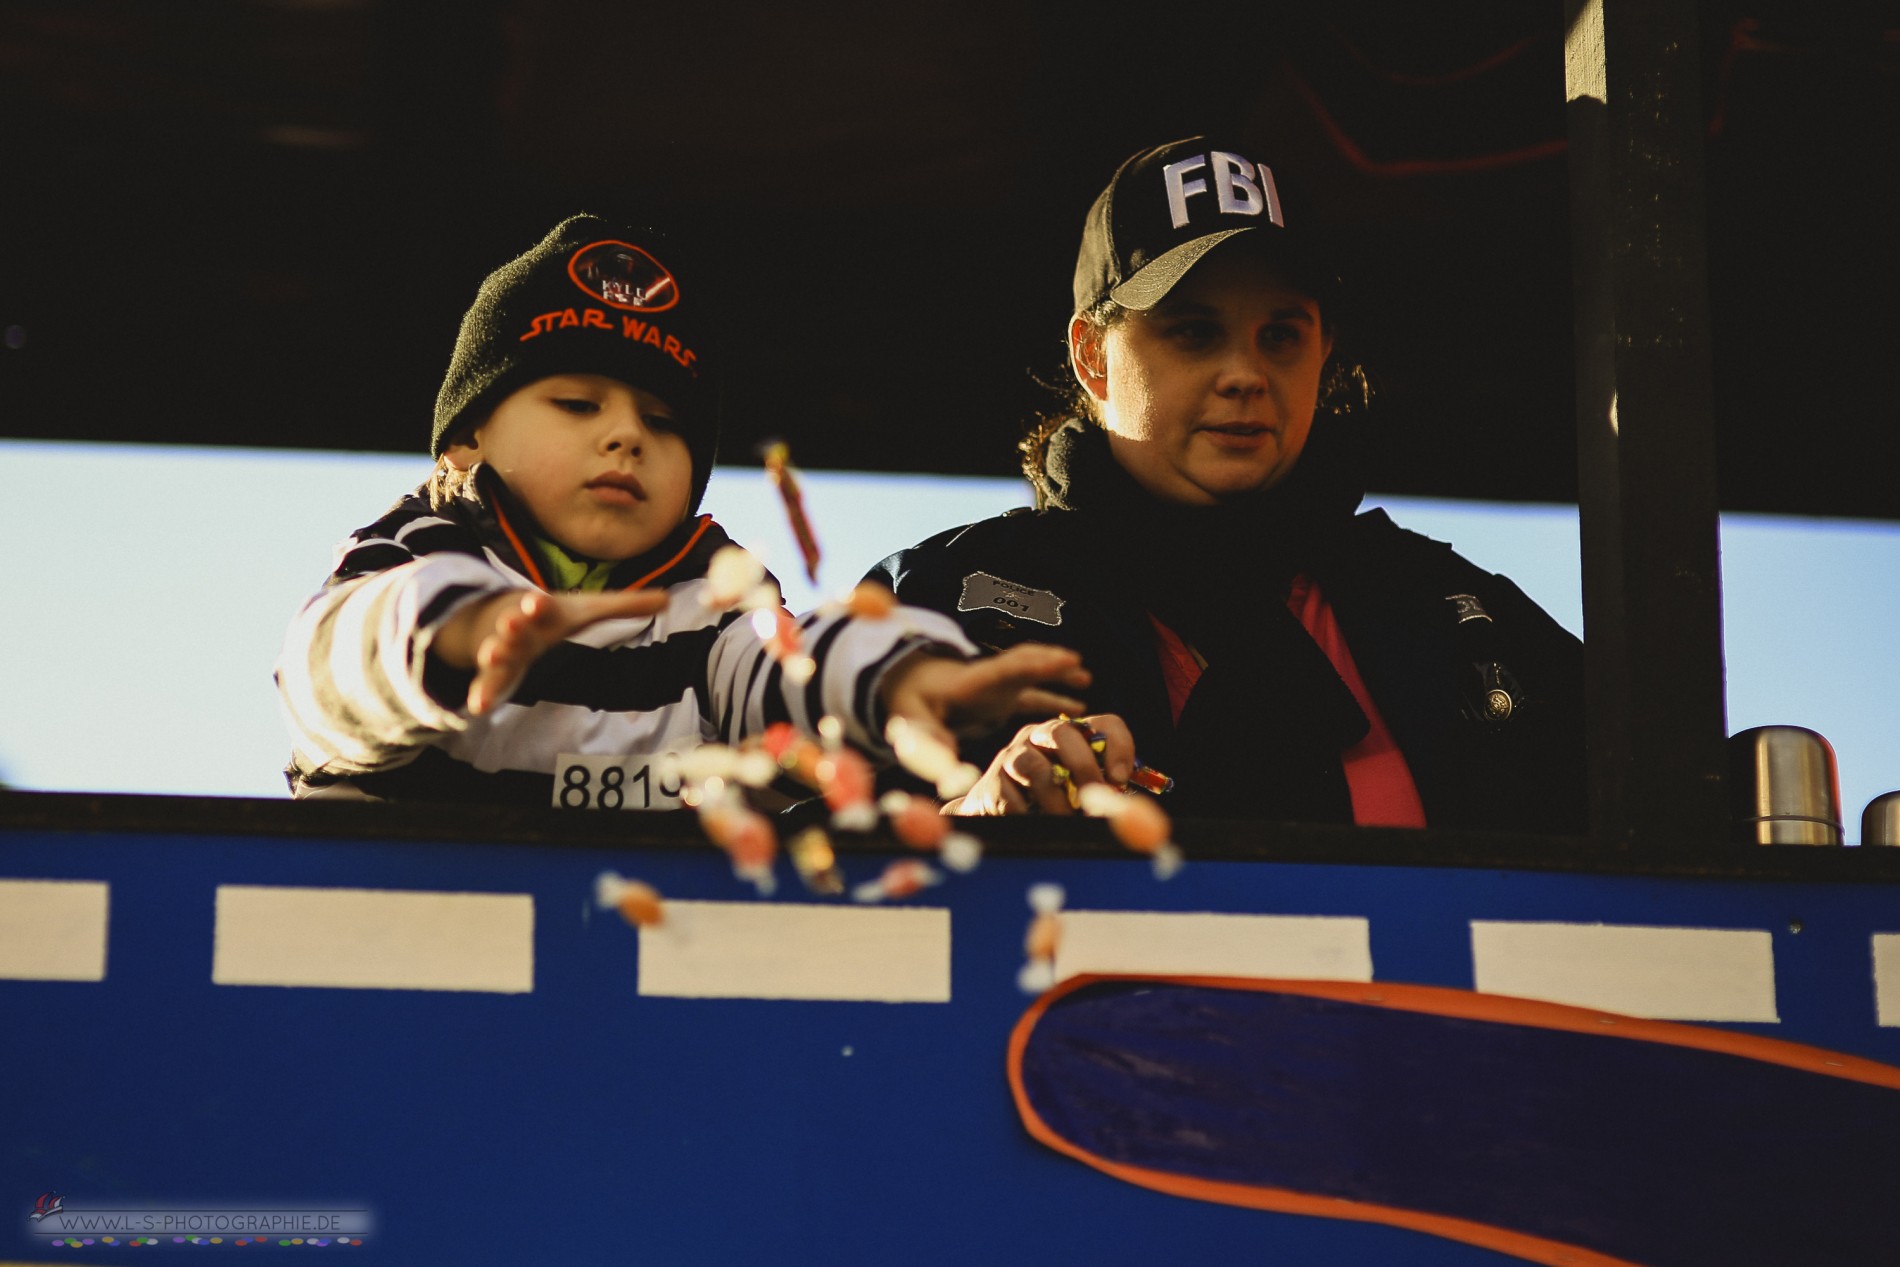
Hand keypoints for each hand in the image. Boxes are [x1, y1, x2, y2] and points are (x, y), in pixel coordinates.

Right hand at [434, 589, 670, 715]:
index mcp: (542, 612)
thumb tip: (668, 600)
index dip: (539, 605)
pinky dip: (482, 694)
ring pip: (497, 653)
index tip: (537, 602)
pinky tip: (476, 707)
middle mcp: (520, 629)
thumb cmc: (551, 615)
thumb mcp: (586, 609)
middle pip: (515, 627)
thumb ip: (626, 607)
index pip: (541, 606)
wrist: (499, 615)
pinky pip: (487, 684)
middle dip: (512, 626)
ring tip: (491, 658)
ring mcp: (503, 650)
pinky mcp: (494, 673)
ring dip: (494, 655)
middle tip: (511, 624)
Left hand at [878, 643, 1090, 753]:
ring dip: (1058, 673)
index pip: (1007, 668)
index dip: (1034, 665)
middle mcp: (991, 677)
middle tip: (1076, 663)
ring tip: (1085, 677)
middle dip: (1050, 662)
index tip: (1060, 661)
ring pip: (1034, 673)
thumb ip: (928, 735)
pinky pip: (1034, 693)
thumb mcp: (912, 718)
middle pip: (1024, 662)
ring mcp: (999, 684)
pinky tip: (1079, 707)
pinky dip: (1055, 697)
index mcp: (973, 680)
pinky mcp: (1003, 695)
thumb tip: (948, 758)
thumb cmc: (912, 700)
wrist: (912, 683)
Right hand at [944, 713, 1135, 815]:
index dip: (1118, 747)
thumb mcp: (1081, 791)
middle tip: (1094, 798)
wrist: (997, 811)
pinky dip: (1028, 815)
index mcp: (1071, 734)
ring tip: (1067, 821)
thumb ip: (1104, 793)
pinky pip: (1011, 798)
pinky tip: (1035, 825)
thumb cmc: (1050, 800)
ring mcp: (1012, 756)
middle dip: (1083, 767)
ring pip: (1035, 767)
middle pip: (1063, 733)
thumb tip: (1127, 812)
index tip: (1120, 780)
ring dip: (1056, 800)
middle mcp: (1039, 736)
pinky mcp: (992, 782)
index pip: (1104, 724)